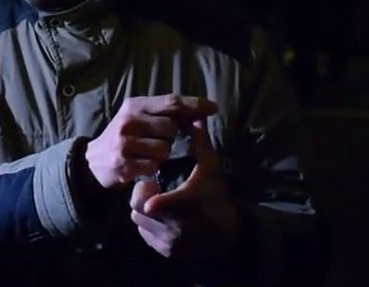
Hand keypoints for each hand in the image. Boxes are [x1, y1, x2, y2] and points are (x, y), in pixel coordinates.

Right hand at [84, 95, 217, 188]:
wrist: (93, 160)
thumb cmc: (124, 135)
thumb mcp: (139, 116)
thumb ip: (165, 112)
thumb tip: (200, 111)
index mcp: (134, 105)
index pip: (171, 102)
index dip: (194, 104)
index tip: (213, 107)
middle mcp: (129, 121)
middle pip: (171, 128)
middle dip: (172, 136)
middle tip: (159, 140)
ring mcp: (125, 143)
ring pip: (165, 149)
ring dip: (163, 154)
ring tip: (149, 154)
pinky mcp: (124, 164)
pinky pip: (154, 166)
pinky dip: (153, 168)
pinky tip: (142, 165)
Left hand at [130, 119, 240, 260]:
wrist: (230, 237)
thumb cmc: (218, 198)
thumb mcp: (211, 169)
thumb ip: (200, 143)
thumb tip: (195, 116)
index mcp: (180, 207)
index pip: (149, 202)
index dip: (145, 192)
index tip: (152, 183)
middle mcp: (171, 229)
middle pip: (138, 208)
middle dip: (143, 196)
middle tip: (156, 189)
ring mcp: (166, 243)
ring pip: (138, 221)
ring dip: (145, 210)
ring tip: (160, 202)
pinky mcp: (165, 252)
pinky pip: (145, 234)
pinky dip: (149, 226)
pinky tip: (164, 217)